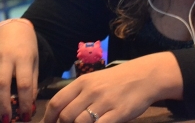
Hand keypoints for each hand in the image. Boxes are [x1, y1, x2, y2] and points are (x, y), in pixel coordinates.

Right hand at [0, 20, 38, 122]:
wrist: (11, 28)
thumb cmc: (27, 47)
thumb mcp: (35, 61)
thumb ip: (33, 82)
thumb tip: (30, 104)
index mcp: (23, 58)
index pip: (24, 83)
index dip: (25, 102)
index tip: (27, 116)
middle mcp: (6, 59)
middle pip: (2, 84)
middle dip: (4, 106)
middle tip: (7, 121)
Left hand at [42, 52, 181, 122]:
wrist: (145, 76)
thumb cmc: (118, 80)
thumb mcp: (96, 80)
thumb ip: (80, 94)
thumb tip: (62, 113)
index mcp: (83, 82)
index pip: (57, 102)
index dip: (49, 119)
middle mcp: (91, 91)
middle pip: (66, 116)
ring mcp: (104, 102)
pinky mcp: (117, 113)